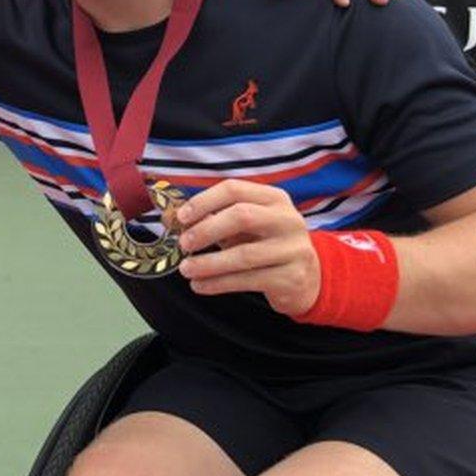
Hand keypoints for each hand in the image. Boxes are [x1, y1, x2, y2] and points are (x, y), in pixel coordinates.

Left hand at [169, 179, 321, 316]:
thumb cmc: (265, 245)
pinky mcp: (292, 277)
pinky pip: (248, 280)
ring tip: (185, 269)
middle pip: (241, 216)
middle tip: (184, 244)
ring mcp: (294, 249)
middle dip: (207, 230)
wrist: (307, 278)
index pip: (234, 189)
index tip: (181, 218)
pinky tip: (200, 285)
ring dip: (209, 263)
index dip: (204, 201)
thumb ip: (210, 219)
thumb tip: (168, 218)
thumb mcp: (243, 228)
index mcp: (274, 198)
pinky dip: (218, 284)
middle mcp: (288, 219)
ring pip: (244, 255)